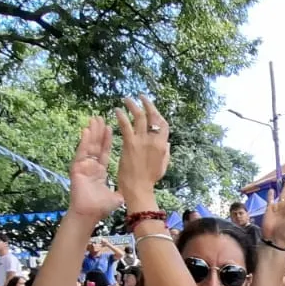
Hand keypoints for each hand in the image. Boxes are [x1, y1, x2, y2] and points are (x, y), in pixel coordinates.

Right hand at [66, 116, 123, 218]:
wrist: (89, 214)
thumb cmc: (100, 208)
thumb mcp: (115, 196)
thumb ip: (121, 190)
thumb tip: (129, 189)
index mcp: (100, 171)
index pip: (104, 152)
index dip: (107, 140)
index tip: (109, 127)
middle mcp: (91, 166)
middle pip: (96, 145)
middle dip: (99, 132)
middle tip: (100, 117)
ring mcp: (83, 166)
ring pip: (89, 146)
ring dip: (92, 132)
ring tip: (94, 119)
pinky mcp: (77, 168)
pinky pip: (82, 152)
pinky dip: (84, 141)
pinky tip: (87, 130)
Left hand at [114, 95, 170, 209]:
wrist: (139, 189)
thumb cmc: (149, 180)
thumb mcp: (163, 166)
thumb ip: (166, 153)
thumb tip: (168, 143)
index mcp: (163, 145)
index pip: (163, 124)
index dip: (157, 114)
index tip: (151, 108)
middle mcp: (154, 140)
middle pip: (152, 116)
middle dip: (147, 104)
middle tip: (140, 96)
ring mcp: (142, 141)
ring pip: (139, 117)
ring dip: (133, 105)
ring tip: (126, 99)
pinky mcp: (130, 144)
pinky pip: (126, 125)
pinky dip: (121, 116)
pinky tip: (117, 110)